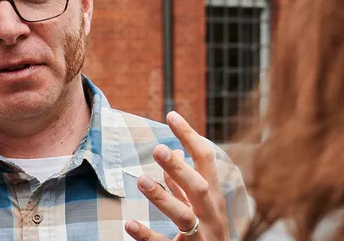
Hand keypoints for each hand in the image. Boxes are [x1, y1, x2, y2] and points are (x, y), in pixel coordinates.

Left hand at [125, 112, 228, 240]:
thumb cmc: (208, 234)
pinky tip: (130, 224)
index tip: (171, 115)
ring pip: (184, 217)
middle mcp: (211, 216)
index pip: (206, 161)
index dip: (190, 137)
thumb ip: (186, 182)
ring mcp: (201, 237)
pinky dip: (147, 235)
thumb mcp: (201, 207)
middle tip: (158, 148)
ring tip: (141, 181)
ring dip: (163, 198)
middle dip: (180, 168)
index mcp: (214, 198)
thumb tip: (178, 150)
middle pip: (200, 188)